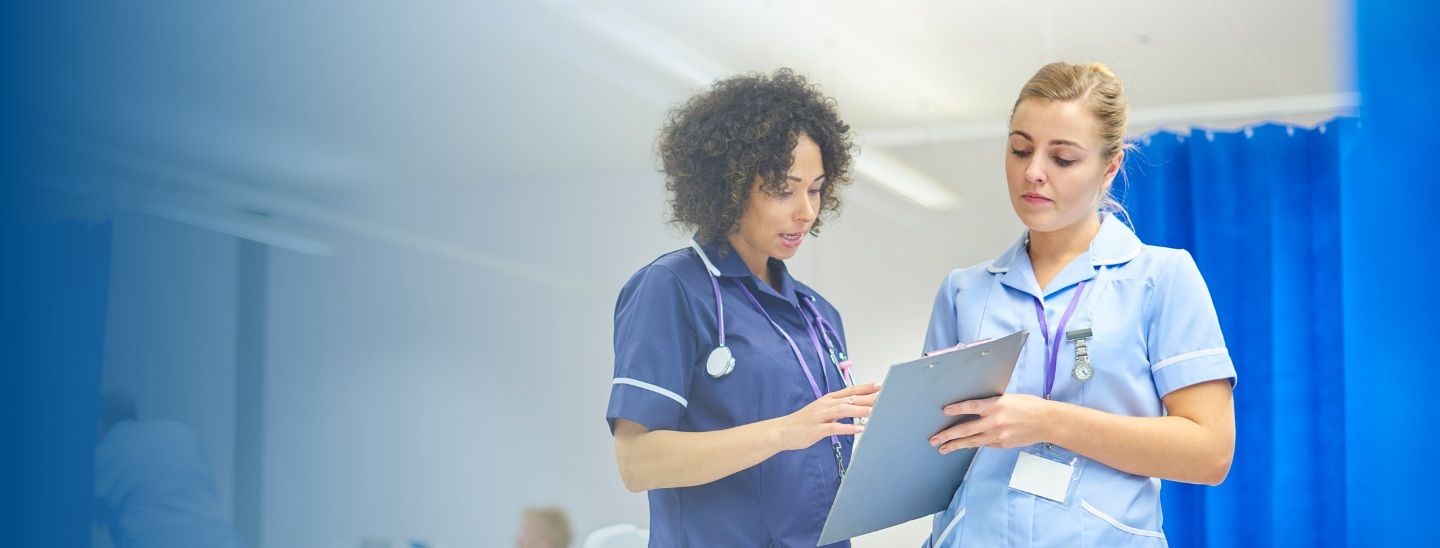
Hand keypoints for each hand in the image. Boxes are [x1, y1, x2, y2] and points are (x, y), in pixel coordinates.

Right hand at [771, 383, 879, 451]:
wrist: (782, 430)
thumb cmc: (803, 422)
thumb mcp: (821, 412)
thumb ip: (836, 410)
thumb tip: (854, 409)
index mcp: (827, 400)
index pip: (849, 391)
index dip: (864, 388)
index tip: (879, 385)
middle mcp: (825, 405)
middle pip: (849, 398)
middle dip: (867, 398)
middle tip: (883, 397)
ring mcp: (820, 416)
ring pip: (842, 410)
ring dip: (859, 410)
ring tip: (873, 411)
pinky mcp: (816, 429)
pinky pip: (834, 427)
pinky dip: (847, 428)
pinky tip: (859, 429)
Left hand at [929, 394, 1054, 453]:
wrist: (1046, 422)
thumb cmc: (1028, 406)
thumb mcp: (1008, 398)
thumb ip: (991, 404)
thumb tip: (974, 409)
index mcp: (996, 405)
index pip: (971, 407)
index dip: (957, 409)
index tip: (944, 411)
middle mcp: (995, 421)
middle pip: (966, 429)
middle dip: (948, 435)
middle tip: (934, 439)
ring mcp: (998, 435)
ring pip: (972, 441)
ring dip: (955, 445)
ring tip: (942, 448)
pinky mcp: (1002, 444)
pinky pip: (984, 444)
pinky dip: (973, 444)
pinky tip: (964, 445)